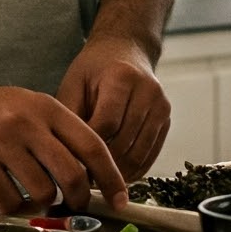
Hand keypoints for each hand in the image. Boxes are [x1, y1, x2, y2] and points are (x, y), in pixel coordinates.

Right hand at [0, 73, 129, 213]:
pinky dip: (17, 209)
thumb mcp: (33, 106)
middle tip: (77, 206)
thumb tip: (93, 174)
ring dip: (46, 205)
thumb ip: (61, 133)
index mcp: (48, 108)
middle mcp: (27, 124)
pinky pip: (9, 201)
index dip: (111, 176)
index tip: (120, 198)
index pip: (92, 145)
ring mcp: (1, 143)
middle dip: (81, 199)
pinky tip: (14, 200)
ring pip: (43, 192)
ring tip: (38, 200)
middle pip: (72, 174)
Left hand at [57, 35, 169, 180]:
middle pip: (124, 142)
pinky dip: (133, 169)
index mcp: (121, 77)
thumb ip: (70, 116)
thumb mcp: (74, 83)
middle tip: (82, 182)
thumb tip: (65, 154)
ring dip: (118, 173)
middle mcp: (147, 90)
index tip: (72, 165)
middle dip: (102, 165)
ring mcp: (160, 105)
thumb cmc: (94, 68)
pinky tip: (114, 175)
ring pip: (139, 153)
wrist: (125, 50)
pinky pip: (150, 154)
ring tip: (96, 181)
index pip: (107, 124)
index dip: (89, 148)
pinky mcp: (166, 119)